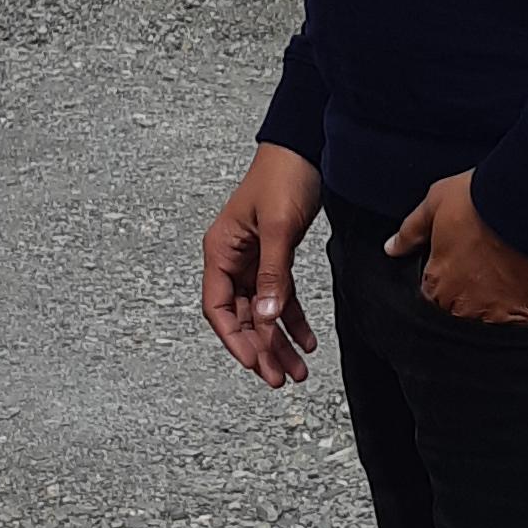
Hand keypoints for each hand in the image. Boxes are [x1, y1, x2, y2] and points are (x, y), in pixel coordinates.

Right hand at [202, 141, 322, 388]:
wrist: (305, 148)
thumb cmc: (283, 176)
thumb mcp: (277, 227)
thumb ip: (272, 273)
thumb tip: (267, 317)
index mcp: (220, 251)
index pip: (218, 308)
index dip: (235, 340)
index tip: (255, 363)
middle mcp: (232, 259)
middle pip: (241, 317)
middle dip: (261, 349)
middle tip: (280, 378)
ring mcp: (253, 260)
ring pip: (263, 312)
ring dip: (279, 341)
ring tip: (298, 370)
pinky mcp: (274, 257)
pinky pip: (280, 297)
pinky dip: (293, 320)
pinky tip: (308, 341)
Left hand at [387, 169, 527, 325]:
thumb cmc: (484, 198)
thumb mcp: (437, 201)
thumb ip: (411, 230)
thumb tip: (392, 247)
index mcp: (437, 281)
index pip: (429, 303)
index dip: (442, 294)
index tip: (455, 282)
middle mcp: (461, 304)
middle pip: (456, 322)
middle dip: (465, 309)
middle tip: (484, 285)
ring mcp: (495, 315)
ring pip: (487, 335)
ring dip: (492, 320)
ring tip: (505, 297)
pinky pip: (522, 335)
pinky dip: (522, 328)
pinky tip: (526, 310)